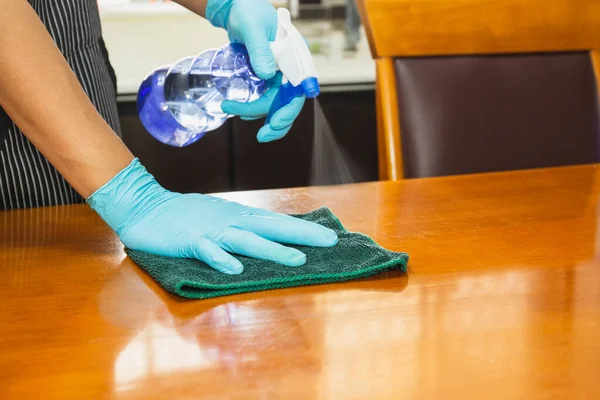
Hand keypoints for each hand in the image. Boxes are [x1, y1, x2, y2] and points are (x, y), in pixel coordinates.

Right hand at [87, 159, 337, 274]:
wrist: (145, 205)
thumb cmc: (185, 214)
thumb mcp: (218, 217)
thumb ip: (241, 226)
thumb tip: (267, 234)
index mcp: (239, 217)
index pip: (277, 223)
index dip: (303, 230)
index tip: (330, 237)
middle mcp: (231, 221)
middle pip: (272, 228)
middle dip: (302, 235)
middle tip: (330, 242)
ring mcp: (211, 230)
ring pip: (247, 240)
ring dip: (273, 250)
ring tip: (298, 259)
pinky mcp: (190, 241)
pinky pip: (208, 251)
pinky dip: (222, 260)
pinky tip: (236, 269)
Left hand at [206, 0, 304, 142]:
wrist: (237, 9)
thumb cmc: (248, 12)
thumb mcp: (253, 29)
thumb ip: (261, 50)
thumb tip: (267, 75)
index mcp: (296, 56)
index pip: (299, 89)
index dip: (290, 109)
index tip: (276, 122)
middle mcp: (291, 68)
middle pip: (290, 102)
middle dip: (277, 122)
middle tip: (261, 136)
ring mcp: (281, 74)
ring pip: (277, 104)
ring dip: (259, 114)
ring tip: (231, 108)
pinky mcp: (269, 78)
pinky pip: (267, 99)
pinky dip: (255, 108)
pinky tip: (241, 111)